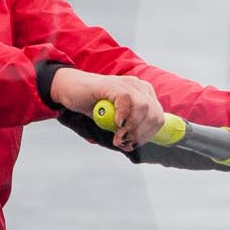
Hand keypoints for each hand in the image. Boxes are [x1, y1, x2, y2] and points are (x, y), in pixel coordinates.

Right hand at [50, 69, 164, 150]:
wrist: (70, 89)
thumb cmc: (94, 105)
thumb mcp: (115, 119)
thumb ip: (128, 127)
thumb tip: (135, 145)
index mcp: (144, 94)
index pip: (158, 118)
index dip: (148, 134)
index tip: (134, 144)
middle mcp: (139, 87)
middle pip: (154, 114)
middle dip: (141, 133)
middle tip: (124, 142)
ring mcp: (127, 83)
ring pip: (144, 107)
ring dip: (132, 127)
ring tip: (119, 136)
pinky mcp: (113, 84)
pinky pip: (127, 100)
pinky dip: (123, 115)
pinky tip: (115, 123)